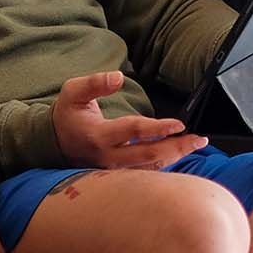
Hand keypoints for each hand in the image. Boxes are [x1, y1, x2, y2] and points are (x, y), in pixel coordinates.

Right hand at [52, 70, 207, 169]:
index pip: (133, 131)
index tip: (179, 123)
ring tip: (195, 145)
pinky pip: (145, 173)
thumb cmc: (67, 115)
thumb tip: (118, 77)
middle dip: (176, 147)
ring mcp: (113, 170)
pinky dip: (164, 163)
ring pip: (150, 168)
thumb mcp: (73, 91)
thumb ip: (95, 83)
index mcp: (98, 136)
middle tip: (199, 139)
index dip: (158, 128)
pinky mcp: (117, 175)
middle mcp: (107, 157)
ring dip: (175, 157)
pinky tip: (179, 153)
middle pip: (148, 155)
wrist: (52, 143)